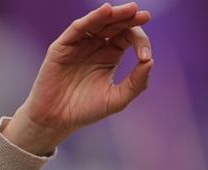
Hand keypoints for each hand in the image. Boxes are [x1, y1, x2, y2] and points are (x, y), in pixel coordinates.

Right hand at [4, 3, 152, 154]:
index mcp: (110, 55)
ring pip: (98, 22)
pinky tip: (105, 12)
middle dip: (130, 19)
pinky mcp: (63, 45)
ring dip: (114, 14)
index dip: (140, 42)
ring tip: (131, 10)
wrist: (57, 120)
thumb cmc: (86, 110)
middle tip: (145, 15)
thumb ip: (136, 82)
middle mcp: (95, 45)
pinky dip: (92, 19)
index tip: (145, 56)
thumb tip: (150, 61)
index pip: (128, 37)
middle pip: (115, 25)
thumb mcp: (117, 99)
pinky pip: (79, 28)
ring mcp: (79, 43)